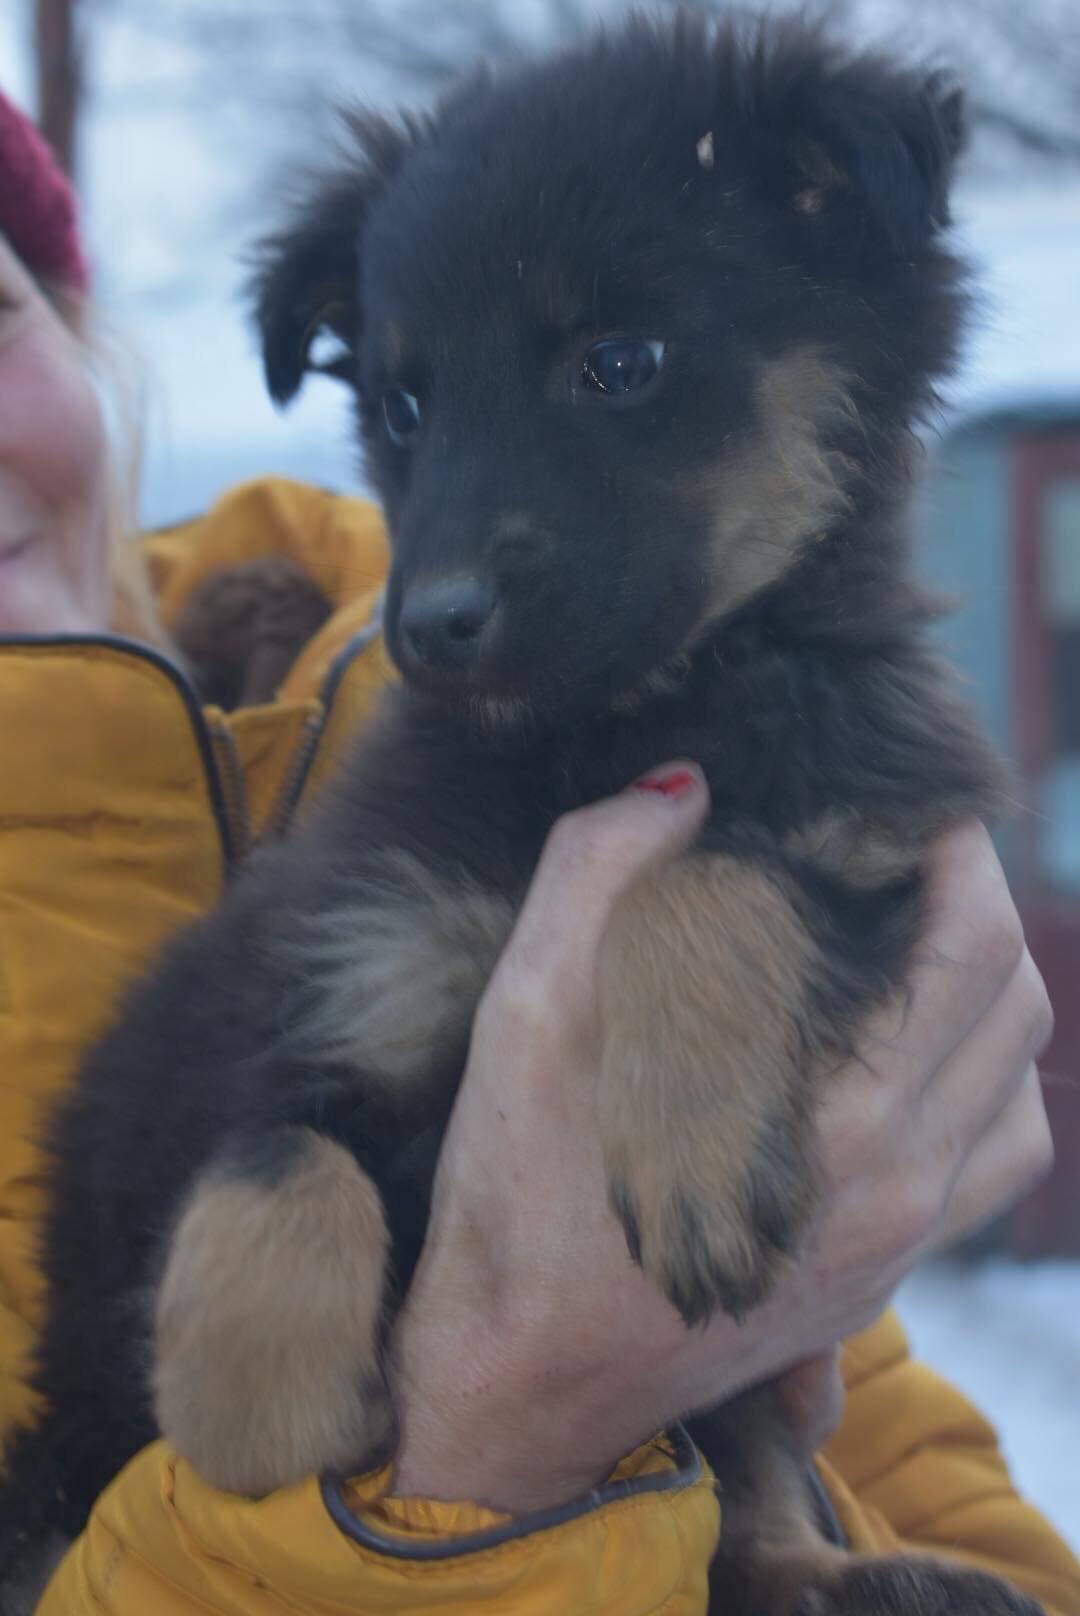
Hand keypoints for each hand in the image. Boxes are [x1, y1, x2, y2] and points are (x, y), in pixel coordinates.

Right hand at [389, 771, 1052, 1512]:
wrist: (516, 1388)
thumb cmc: (517, 1203)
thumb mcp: (526, 1017)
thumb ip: (594, 875)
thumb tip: (678, 786)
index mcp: (841, 1117)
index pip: (976, 950)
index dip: (964, 855)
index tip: (916, 808)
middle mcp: (898, 1187)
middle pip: (1017, 1014)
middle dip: (983, 910)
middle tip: (910, 861)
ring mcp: (896, 1245)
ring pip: (1021, 1101)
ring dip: (993, 1007)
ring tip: (917, 950)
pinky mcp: (874, 1284)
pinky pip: (984, 1173)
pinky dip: (978, 1095)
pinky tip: (899, 1064)